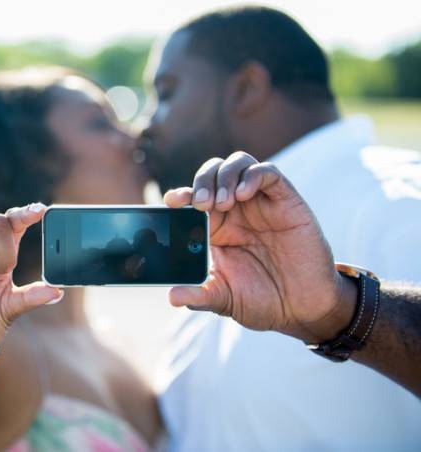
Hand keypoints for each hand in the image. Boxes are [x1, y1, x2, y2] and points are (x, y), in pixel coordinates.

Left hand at [164, 152, 356, 342]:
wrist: (303, 309)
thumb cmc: (262, 300)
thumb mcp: (224, 299)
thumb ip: (199, 295)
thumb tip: (172, 297)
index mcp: (215, 228)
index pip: (192, 198)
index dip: (181, 195)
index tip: (171, 202)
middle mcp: (236, 210)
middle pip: (212, 173)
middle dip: (201, 182)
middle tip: (200, 204)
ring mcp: (260, 203)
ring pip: (238, 164)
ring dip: (224, 176)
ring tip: (222, 202)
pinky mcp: (286, 201)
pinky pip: (268, 173)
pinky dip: (253, 176)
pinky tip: (243, 195)